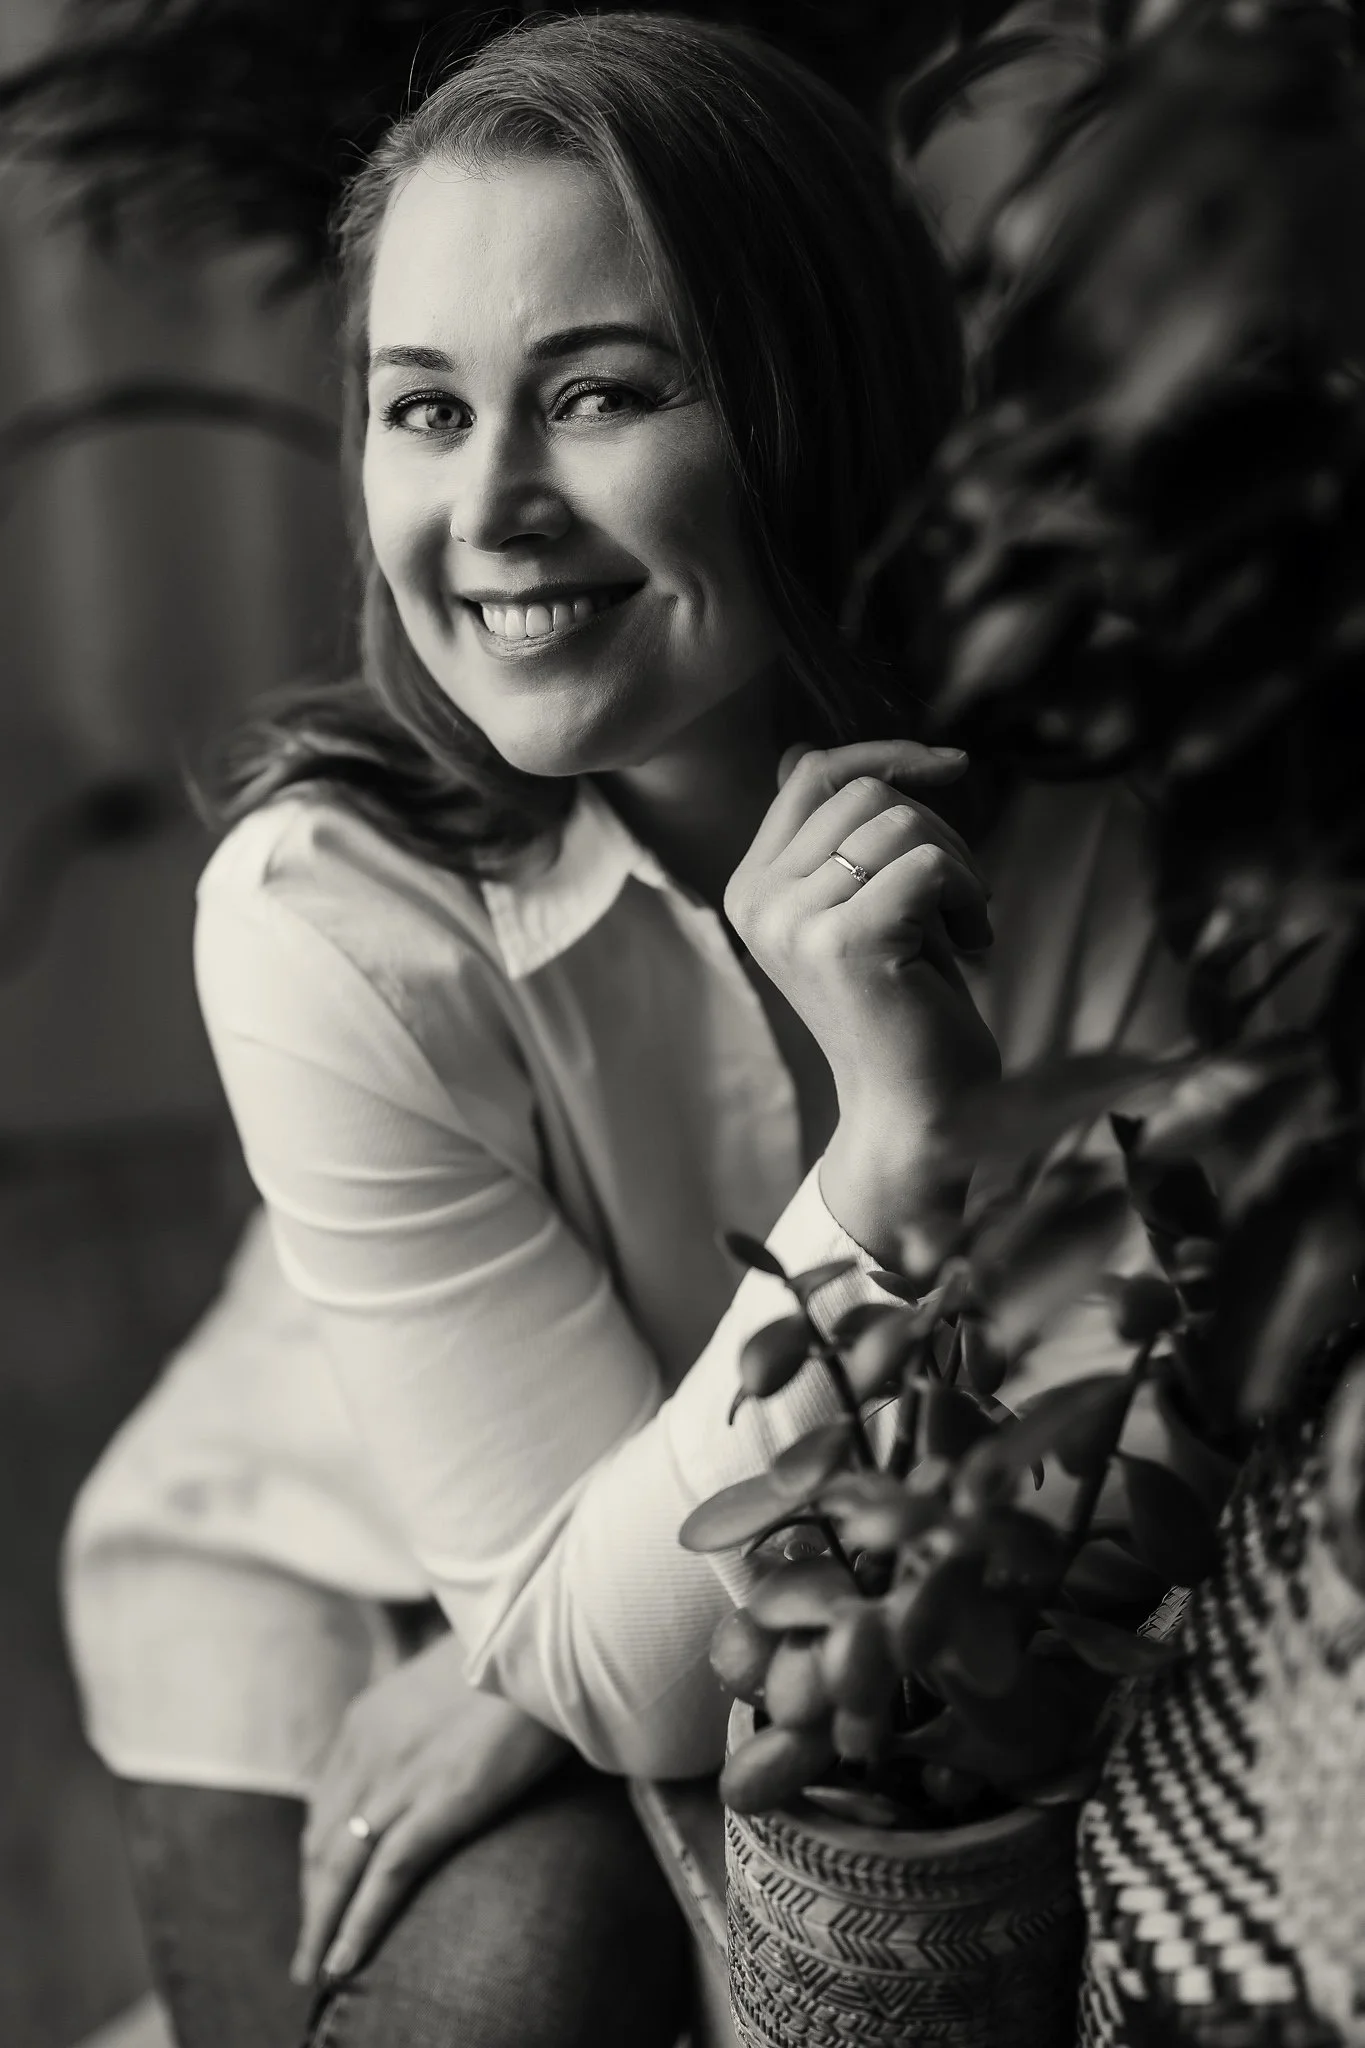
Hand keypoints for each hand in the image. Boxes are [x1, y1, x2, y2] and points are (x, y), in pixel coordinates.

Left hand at [291, 1630, 568, 1984]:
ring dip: (321, 1925)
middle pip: (323, 1842)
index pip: (325, 1803)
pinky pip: (386, 1877)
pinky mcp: (440, 1802)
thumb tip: (434, 1746)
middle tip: (308, 1946)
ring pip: (340, 1867)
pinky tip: (344, 1962)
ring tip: (315, 1969)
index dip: (318, 1854)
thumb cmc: (511, 1656)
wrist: (548, 1634)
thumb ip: (421, 1719)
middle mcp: (369, 1750)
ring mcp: (401, 1777)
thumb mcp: (441, 1686)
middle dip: (312, 1898)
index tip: (318, 1886)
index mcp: (367, 1719)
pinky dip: (358, 1925)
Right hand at [724, 739, 998, 1132]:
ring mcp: (794, 922)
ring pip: (898, 822)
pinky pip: (926, 865)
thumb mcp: (857, 902)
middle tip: (960, 897)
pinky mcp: (845, 942)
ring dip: (957, 864)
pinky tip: (971, 943)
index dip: (887, 754)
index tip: (951, 766)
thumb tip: (799, 751)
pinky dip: (967, 893)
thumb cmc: (902, 1005)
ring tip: (964, 923)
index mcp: (751, 887)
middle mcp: (758, 901)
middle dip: (937, 828)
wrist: (915, 1111)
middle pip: (863, 791)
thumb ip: (829, 837)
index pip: (813, 772)